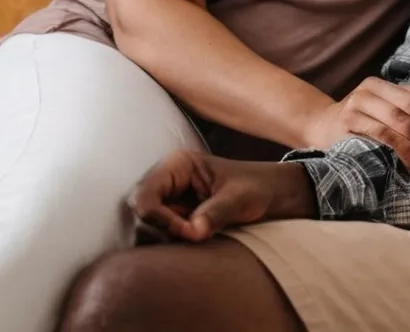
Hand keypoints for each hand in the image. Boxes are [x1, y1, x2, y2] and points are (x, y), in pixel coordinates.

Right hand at [127, 150, 315, 244]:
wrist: (272, 195)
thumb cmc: (257, 188)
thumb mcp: (239, 198)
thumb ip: (215, 212)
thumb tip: (193, 232)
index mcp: (177, 165)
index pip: (144, 197)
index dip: (159, 219)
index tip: (188, 232)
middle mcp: (165, 181)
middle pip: (137, 214)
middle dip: (159, 232)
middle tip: (193, 237)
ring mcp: (166, 201)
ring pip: (142, 229)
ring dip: (163, 240)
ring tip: (196, 237)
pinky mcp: (171, 218)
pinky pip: (155, 237)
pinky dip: (169, 245)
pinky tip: (192, 241)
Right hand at [304, 78, 409, 179]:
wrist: (315, 128)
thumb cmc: (355, 126)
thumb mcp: (377, 113)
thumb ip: (403, 114)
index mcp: (382, 84)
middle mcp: (371, 88)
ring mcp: (358, 102)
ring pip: (401, 121)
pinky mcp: (350, 120)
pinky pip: (384, 134)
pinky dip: (402, 152)